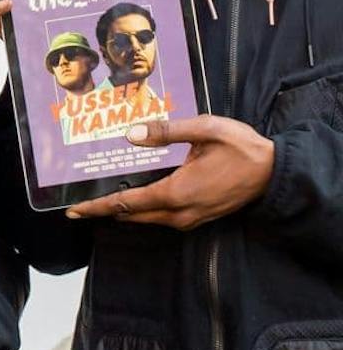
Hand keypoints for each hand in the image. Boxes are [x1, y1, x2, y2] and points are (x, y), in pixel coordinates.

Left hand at [65, 116, 274, 229]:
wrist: (275, 172)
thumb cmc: (241, 149)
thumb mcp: (205, 130)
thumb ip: (167, 131)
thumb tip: (131, 134)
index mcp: (176, 192)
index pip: (127, 203)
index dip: (98, 207)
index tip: (74, 210)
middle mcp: (180, 212)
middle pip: (132, 214)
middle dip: (105, 209)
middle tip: (80, 201)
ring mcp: (190, 219)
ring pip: (147, 218)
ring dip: (124, 209)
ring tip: (101, 195)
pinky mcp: (197, 218)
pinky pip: (161, 217)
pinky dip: (143, 208)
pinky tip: (134, 194)